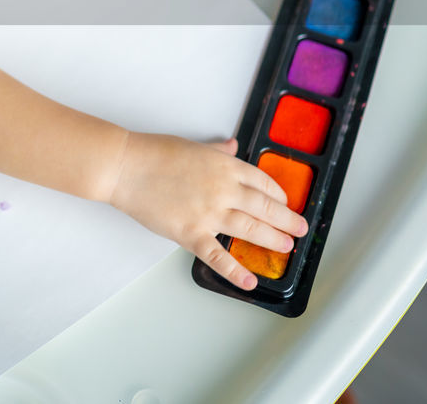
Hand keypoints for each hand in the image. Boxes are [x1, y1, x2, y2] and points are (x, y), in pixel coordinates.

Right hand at [108, 133, 307, 289]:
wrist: (127, 167)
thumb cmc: (155, 153)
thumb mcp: (194, 146)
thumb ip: (218, 150)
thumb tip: (232, 145)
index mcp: (225, 166)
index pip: (262, 182)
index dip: (278, 195)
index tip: (285, 203)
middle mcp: (223, 190)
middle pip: (265, 207)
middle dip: (287, 220)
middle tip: (300, 229)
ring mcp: (209, 213)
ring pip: (250, 229)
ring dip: (272, 239)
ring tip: (287, 247)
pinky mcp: (191, 233)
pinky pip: (218, 256)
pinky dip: (235, 271)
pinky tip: (250, 281)